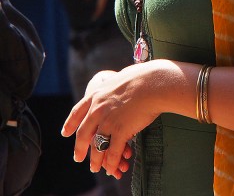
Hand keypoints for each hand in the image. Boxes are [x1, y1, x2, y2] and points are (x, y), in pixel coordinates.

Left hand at [61, 62, 160, 176]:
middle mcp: (97, 108)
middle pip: (83, 133)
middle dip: (79, 148)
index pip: (77, 112)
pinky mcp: (120, 130)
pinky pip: (113, 152)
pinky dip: (112, 162)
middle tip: (78, 157)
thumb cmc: (142, 78)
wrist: (154, 83)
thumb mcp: (118, 80)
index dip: (70, 124)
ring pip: (97, 146)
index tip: (65, 133)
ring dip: (95, 160)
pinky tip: (112, 169)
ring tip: (95, 168)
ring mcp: (108, 120)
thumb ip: (111, 90)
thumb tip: (112, 90)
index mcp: (96, 94)